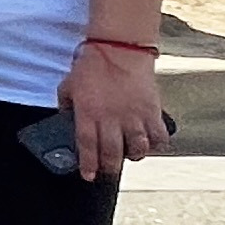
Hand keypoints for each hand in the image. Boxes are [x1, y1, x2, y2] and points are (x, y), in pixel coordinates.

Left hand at [62, 41, 167, 180]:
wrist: (119, 48)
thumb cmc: (91, 65)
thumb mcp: (68, 85)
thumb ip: (66, 105)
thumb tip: (65, 119)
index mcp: (88, 113)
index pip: (87, 147)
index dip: (88, 165)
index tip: (88, 176)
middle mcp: (111, 118)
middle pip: (112, 153)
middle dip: (109, 167)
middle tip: (107, 170)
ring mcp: (133, 115)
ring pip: (137, 148)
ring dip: (133, 156)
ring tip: (129, 155)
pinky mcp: (152, 110)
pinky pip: (158, 136)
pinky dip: (156, 144)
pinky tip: (150, 143)